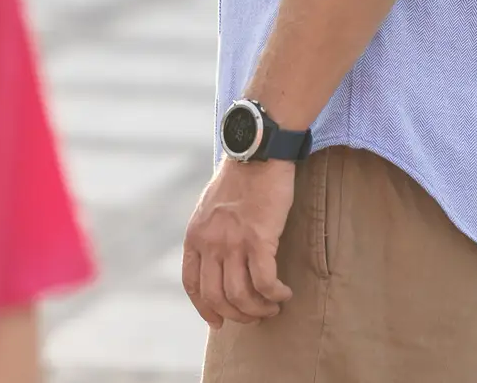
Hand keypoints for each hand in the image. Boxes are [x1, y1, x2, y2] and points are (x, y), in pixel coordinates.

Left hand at [181, 157, 296, 327]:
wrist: (257, 153)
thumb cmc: (240, 178)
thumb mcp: (210, 207)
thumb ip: (209, 234)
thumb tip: (218, 260)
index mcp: (194, 236)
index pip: (193, 285)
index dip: (205, 309)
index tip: (218, 322)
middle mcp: (209, 242)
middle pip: (217, 297)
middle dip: (237, 315)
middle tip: (255, 316)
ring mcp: (233, 242)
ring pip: (241, 295)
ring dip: (259, 309)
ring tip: (273, 306)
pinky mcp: (259, 239)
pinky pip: (265, 282)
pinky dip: (275, 294)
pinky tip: (284, 293)